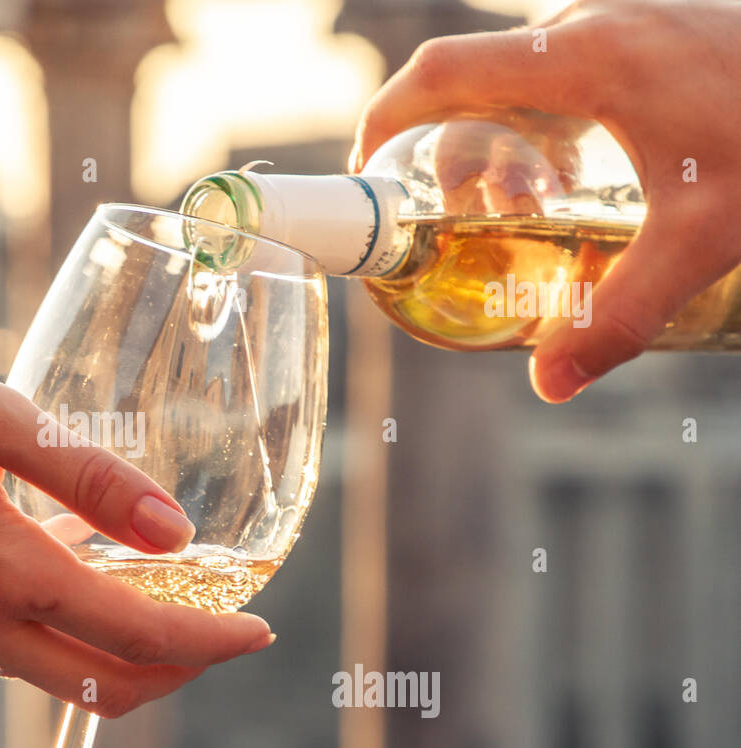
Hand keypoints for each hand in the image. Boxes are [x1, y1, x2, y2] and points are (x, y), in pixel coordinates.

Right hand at [0, 343, 273, 717]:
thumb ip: (90, 477)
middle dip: (174, 670)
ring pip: (48, 676)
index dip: (212, 643)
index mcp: (5, 572)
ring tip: (137, 591)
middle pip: (103, 686)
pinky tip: (42, 575)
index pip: (139, 638)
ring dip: (108, 652)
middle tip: (213, 629)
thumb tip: (177, 534)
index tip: (260, 632)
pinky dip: (43, 633)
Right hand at [350, 0, 740, 400]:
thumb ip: (621, 315)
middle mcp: (591, 20)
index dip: (384, 119)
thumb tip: (549, 385)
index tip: (367, 171)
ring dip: (497, 131)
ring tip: (526, 203)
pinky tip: (584, 168)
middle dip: (445, 146)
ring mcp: (624, 15)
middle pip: (472, 75)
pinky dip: (541, 112)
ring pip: (519, 69)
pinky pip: (564, 61)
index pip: (439, 72)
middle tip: (458, 217)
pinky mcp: (653, 24)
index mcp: (583, 56)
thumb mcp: (704, 236)